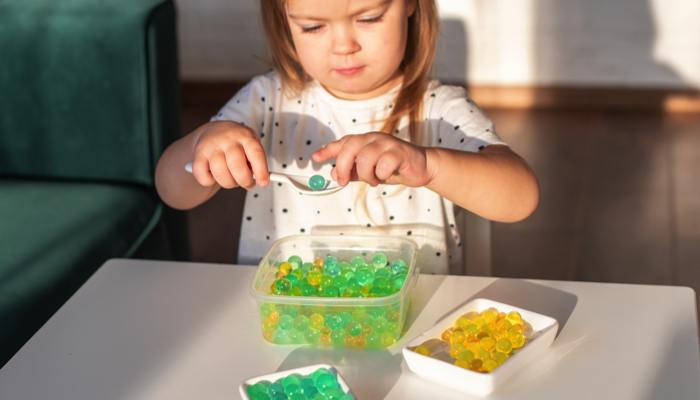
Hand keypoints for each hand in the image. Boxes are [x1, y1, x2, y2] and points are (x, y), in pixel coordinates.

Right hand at [191, 121, 268, 188]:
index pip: (255, 153)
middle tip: (248, 184)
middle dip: (245, 181)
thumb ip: (255, 161)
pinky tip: (215, 176)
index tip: (264, 183)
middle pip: (236, 165)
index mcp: (245, 136)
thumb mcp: (251, 145)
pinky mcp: (198, 154)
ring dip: (228, 183)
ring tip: (232, 180)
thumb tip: (258, 180)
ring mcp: (212, 146)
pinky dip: (209, 181)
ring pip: (219, 172)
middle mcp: (228, 139)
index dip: (261, 170)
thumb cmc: (238, 143)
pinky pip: (202, 175)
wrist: (215, 130)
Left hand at [312, 132, 434, 186]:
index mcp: (364, 141)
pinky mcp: (400, 152)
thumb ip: (352, 172)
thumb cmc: (393, 167)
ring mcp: (387, 143)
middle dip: (343, 166)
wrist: (420, 167)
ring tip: (372, 180)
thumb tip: (334, 174)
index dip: (328, 150)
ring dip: (365, 174)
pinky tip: (386, 176)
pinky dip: (381, 174)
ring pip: (366, 156)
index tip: (315, 158)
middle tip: (343, 181)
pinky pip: (384, 163)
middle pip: (351, 146)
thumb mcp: (369, 172)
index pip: (343, 142)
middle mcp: (374, 138)